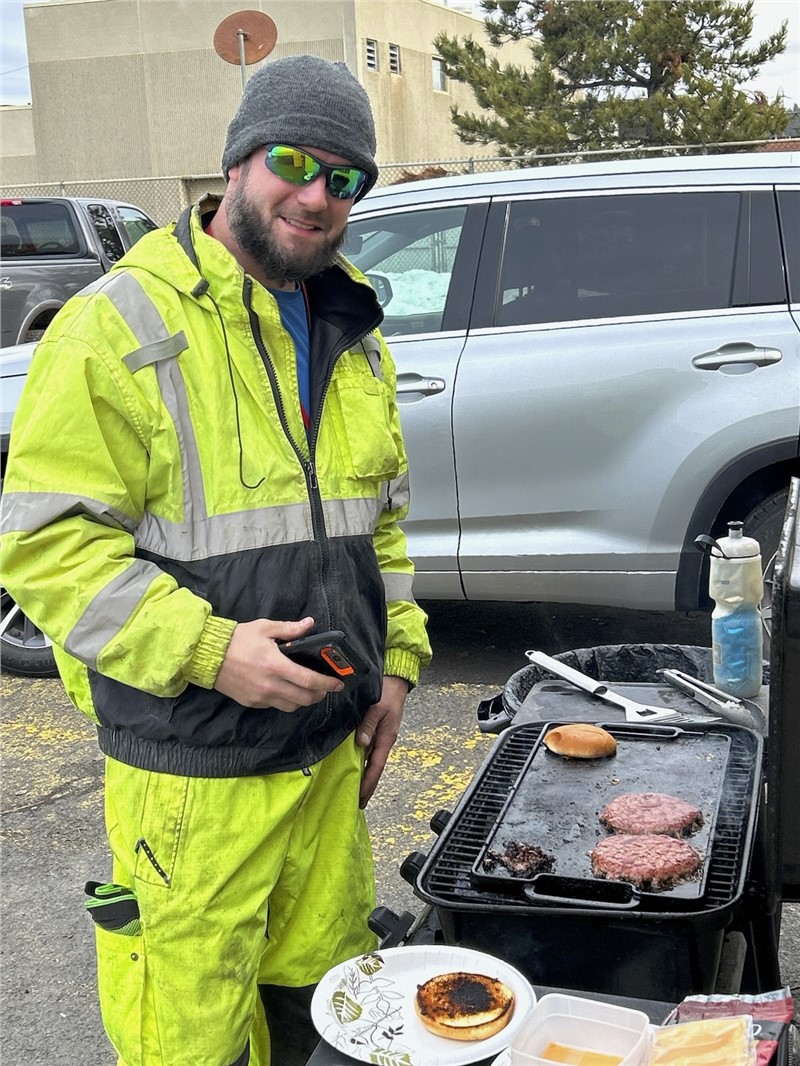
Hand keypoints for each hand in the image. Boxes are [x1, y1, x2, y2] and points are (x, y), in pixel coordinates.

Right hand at [214, 617, 344, 711]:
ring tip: (308, 690)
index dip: (328, 684)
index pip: (309, 680)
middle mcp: (270, 685)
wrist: (208, 655)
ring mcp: (261, 697)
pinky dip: (285, 701)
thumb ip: (290, 629)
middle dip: (320, 695)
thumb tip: (310, 624)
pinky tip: (287, 690)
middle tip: (326, 688)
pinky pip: (275, 706)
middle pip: (304, 698)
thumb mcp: (265, 628)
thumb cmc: (237, 639)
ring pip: (291, 706)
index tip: (338, 684)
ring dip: (303, 700)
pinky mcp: (252, 702)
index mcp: (276, 665)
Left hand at [356, 675, 409, 807]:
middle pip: (375, 767)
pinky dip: (364, 761)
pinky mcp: (378, 729)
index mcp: (386, 738)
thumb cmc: (388, 692)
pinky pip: (370, 750)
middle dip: (367, 785)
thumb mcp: (377, 707)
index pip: (376, 766)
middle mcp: (385, 740)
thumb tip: (361, 744)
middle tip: (357, 801)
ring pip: (372, 760)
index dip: (368, 783)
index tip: (361, 798)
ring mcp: (382, 735)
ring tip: (355, 788)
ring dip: (365, 774)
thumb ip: (368, 725)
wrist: (397, 680)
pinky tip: (356, 765)